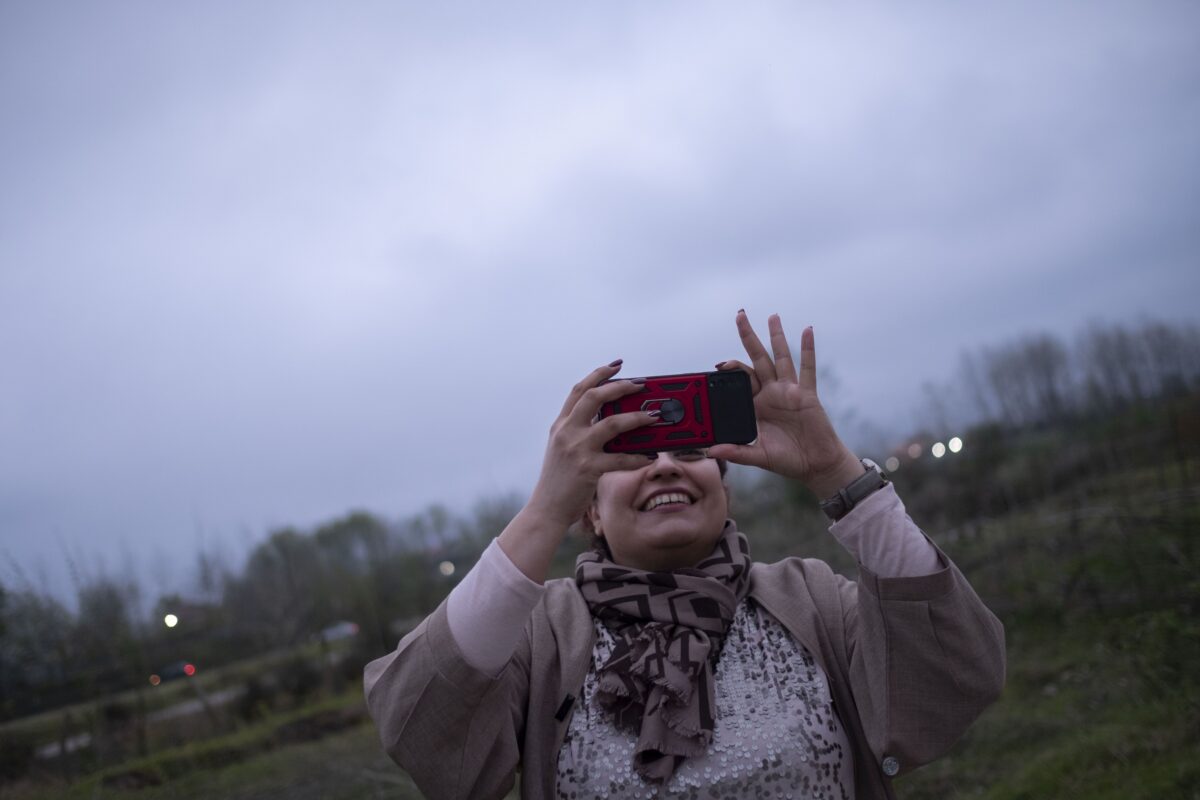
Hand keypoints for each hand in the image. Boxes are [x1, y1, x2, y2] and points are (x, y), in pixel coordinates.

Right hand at [525, 361, 658, 527]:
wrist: (546, 509)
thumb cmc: (560, 481)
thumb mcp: (564, 449)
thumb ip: (581, 432)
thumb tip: (615, 420)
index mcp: (561, 425)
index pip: (579, 390)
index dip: (599, 374)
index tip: (617, 365)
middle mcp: (567, 432)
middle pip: (594, 397)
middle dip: (620, 387)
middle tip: (641, 384)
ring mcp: (577, 449)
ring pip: (612, 423)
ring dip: (637, 418)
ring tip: (653, 417)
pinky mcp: (588, 469)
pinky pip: (620, 458)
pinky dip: (638, 456)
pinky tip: (650, 456)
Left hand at [707, 311, 863, 498]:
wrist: (815, 466)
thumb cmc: (787, 460)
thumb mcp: (758, 456)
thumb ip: (736, 452)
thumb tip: (711, 450)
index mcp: (755, 405)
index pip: (740, 380)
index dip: (730, 369)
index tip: (718, 365)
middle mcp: (771, 393)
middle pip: (757, 359)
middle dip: (749, 337)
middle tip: (740, 315)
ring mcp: (789, 391)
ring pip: (781, 358)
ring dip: (777, 336)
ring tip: (772, 316)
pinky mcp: (807, 395)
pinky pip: (807, 369)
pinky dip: (808, 349)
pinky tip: (807, 331)